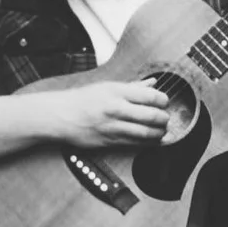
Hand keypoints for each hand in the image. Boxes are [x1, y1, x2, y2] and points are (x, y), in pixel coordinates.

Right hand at [49, 80, 171, 147]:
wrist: (62, 115)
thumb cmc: (83, 99)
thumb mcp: (108, 86)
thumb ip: (133, 86)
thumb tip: (152, 83)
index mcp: (117, 92)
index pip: (150, 96)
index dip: (163, 100)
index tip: (164, 102)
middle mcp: (116, 109)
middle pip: (151, 116)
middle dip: (164, 119)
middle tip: (165, 118)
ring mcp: (113, 126)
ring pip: (146, 133)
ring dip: (159, 133)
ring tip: (161, 130)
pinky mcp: (110, 141)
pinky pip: (135, 143)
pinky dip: (149, 143)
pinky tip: (154, 140)